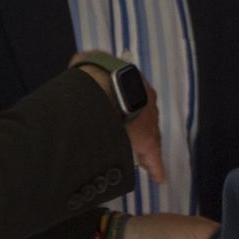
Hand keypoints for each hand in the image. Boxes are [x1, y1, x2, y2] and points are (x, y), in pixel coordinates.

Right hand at [71, 53, 165, 185]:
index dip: (131, 108)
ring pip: (150, 137)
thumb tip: (80, 60)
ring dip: (145, 148)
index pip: (135, 98)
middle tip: (135, 142)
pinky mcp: (147, 140)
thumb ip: (86, 63)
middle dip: (139, 129)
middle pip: (146, 118)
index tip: (129, 117)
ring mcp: (149, 120)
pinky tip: (159, 177)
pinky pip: (153, 156)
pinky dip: (155, 166)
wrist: (103, 86)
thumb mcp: (88, 62)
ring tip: (145, 163)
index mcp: (134, 81)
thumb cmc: (93, 73)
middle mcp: (147, 100)